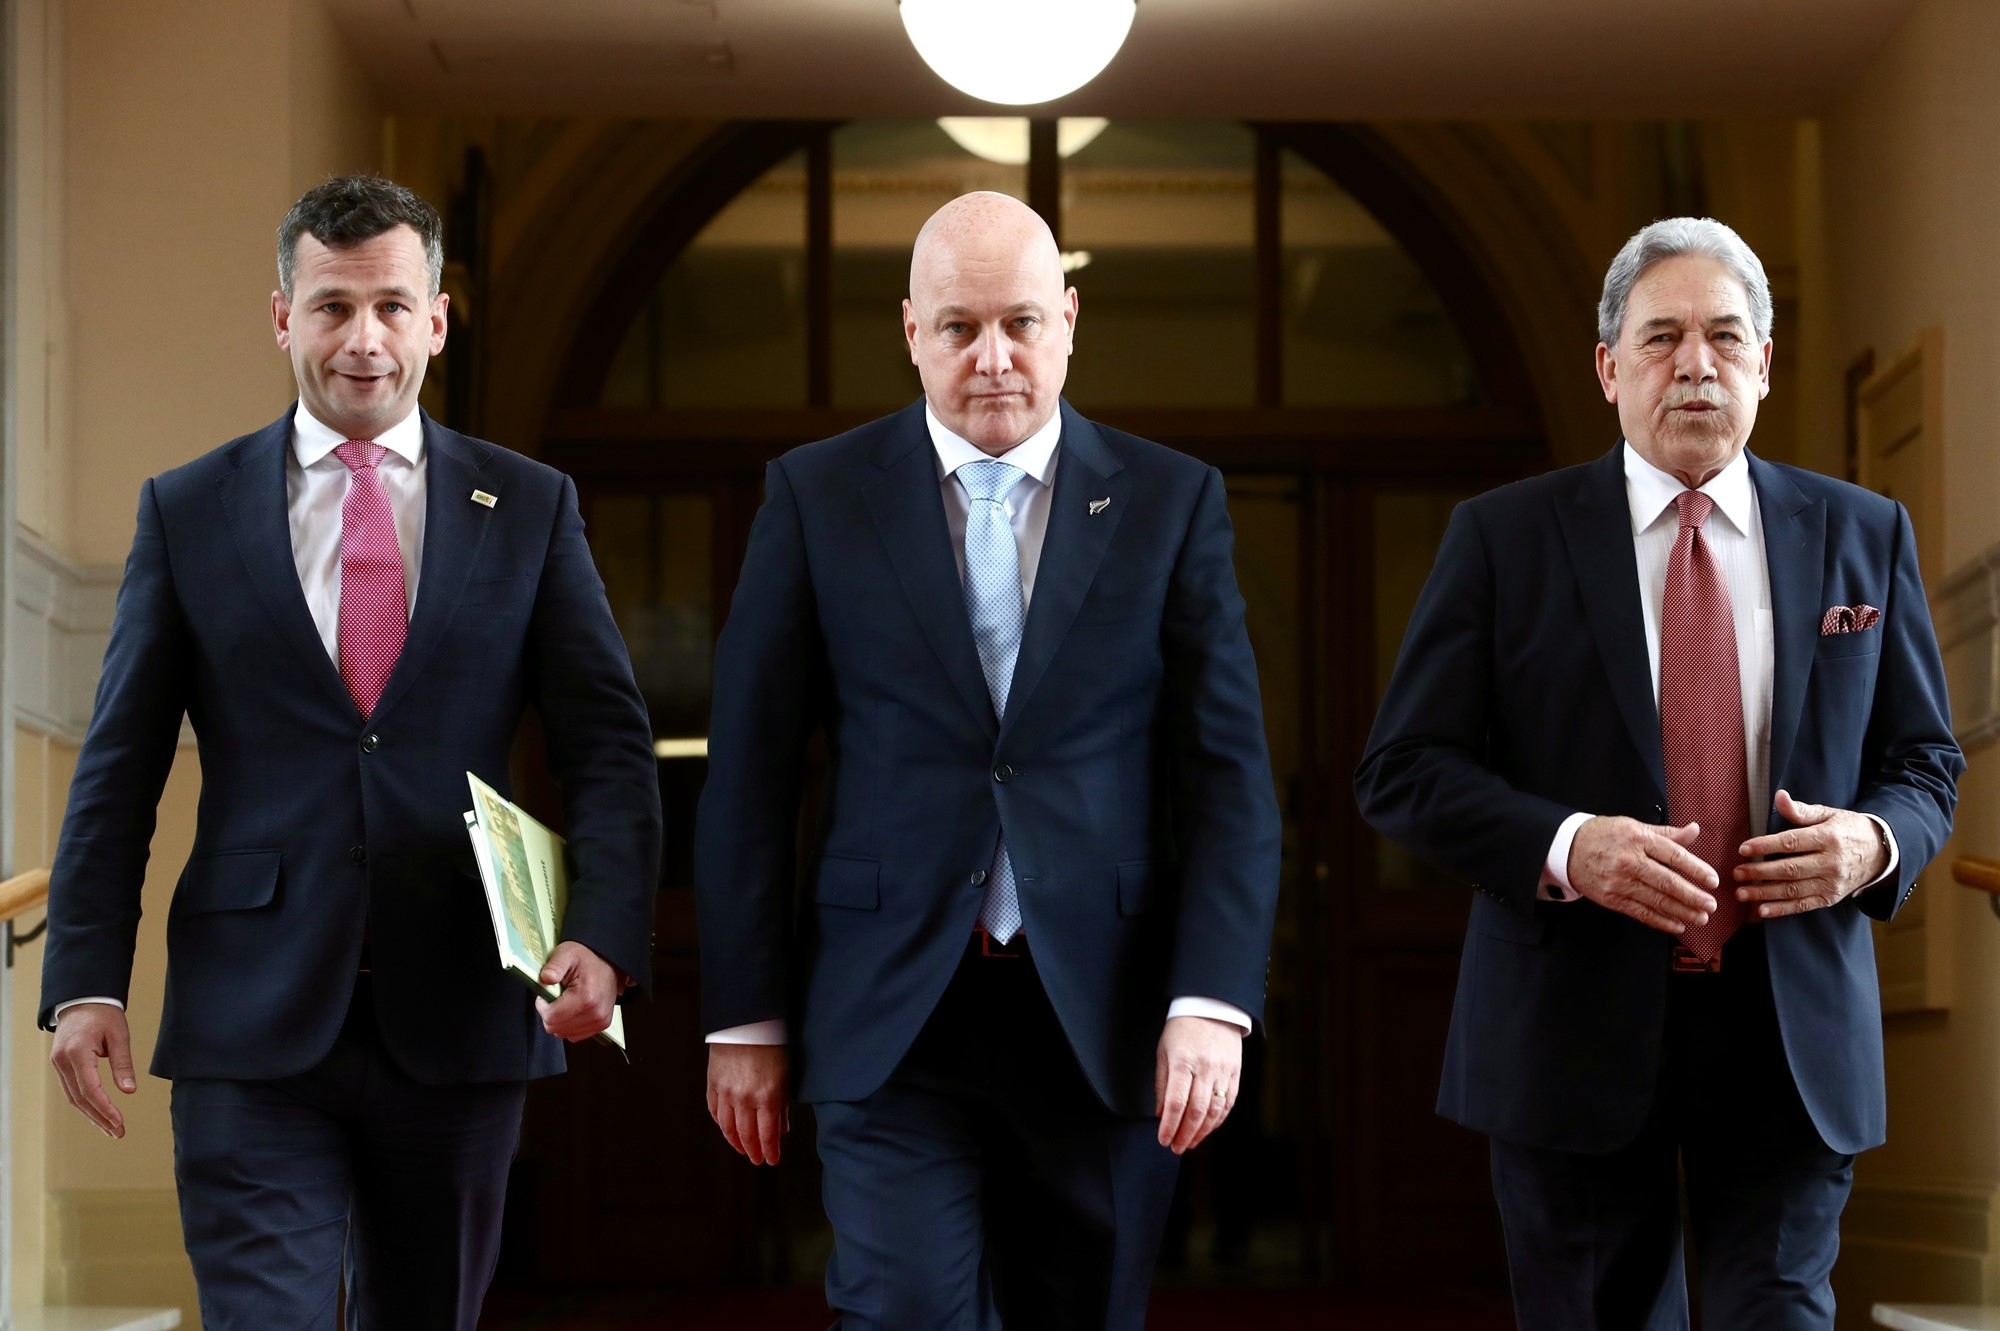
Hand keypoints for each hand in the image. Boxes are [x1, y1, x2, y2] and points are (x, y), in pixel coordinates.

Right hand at [50, 1003, 136, 1138]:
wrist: (83, 998)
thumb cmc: (103, 1013)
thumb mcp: (119, 1035)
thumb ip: (123, 1064)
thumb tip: (129, 1091)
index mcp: (77, 1052)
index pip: (90, 1089)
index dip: (105, 1109)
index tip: (120, 1123)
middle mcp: (62, 1061)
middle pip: (80, 1099)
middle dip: (100, 1118)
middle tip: (118, 1133)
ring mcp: (58, 1064)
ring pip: (73, 1097)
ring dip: (92, 1115)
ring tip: (111, 1129)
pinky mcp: (60, 1065)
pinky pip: (71, 1090)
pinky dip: (85, 1104)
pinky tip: (98, 1114)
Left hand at [535, 941, 618, 1041]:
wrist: (609, 963)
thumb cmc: (588, 958)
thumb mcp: (567, 953)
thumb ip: (555, 965)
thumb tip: (546, 978)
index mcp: (586, 998)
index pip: (551, 1018)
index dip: (542, 1006)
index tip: (547, 994)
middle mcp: (595, 1014)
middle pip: (555, 1028)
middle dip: (550, 1013)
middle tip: (556, 996)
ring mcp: (600, 1021)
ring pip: (564, 1033)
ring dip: (560, 1020)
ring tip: (566, 1001)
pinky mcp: (602, 1025)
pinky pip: (574, 1035)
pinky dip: (569, 1025)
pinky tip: (572, 1009)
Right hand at [707, 1043, 788, 1165]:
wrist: (746, 1021)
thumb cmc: (771, 1044)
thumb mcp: (785, 1075)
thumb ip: (782, 1105)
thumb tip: (781, 1129)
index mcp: (767, 1097)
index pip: (767, 1135)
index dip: (770, 1151)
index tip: (772, 1161)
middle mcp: (744, 1099)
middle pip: (746, 1135)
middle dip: (752, 1150)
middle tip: (756, 1159)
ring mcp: (726, 1092)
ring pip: (727, 1127)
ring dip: (735, 1141)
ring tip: (742, 1148)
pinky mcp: (712, 1084)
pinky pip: (714, 1111)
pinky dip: (720, 1123)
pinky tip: (726, 1128)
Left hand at [1154, 1015, 1241, 1154]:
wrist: (1211, 1007)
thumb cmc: (1182, 1029)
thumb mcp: (1163, 1052)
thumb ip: (1162, 1084)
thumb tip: (1161, 1115)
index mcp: (1183, 1061)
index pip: (1176, 1102)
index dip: (1170, 1126)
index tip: (1163, 1140)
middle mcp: (1205, 1068)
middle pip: (1196, 1111)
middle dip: (1185, 1134)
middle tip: (1176, 1148)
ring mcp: (1223, 1071)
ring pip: (1215, 1111)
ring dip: (1202, 1132)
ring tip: (1191, 1143)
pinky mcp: (1236, 1073)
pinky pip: (1229, 1103)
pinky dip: (1218, 1121)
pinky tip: (1208, 1129)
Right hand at [1567, 816, 1717, 934]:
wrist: (1567, 848)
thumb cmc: (1603, 835)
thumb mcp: (1634, 826)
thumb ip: (1666, 833)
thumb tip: (1694, 830)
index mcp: (1638, 838)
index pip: (1674, 855)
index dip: (1696, 870)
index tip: (1713, 881)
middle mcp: (1629, 860)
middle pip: (1667, 882)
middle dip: (1693, 896)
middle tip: (1711, 905)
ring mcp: (1619, 881)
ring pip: (1656, 900)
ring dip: (1682, 912)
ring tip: (1700, 918)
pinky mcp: (1611, 898)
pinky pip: (1640, 912)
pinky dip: (1660, 921)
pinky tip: (1676, 925)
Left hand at [1733, 789, 1888, 918]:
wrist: (1880, 853)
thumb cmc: (1847, 830)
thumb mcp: (1828, 814)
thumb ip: (1801, 810)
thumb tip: (1779, 796)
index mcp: (1829, 838)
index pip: (1792, 843)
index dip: (1766, 846)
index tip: (1743, 849)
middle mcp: (1831, 863)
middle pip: (1790, 869)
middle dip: (1760, 872)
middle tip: (1736, 872)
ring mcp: (1832, 883)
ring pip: (1794, 890)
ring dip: (1765, 893)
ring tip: (1741, 893)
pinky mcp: (1831, 898)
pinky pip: (1803, 905)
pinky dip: (1782, 910)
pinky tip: (1762, 910)